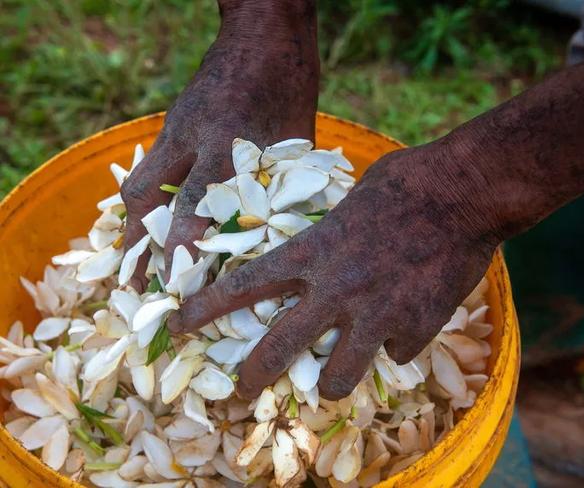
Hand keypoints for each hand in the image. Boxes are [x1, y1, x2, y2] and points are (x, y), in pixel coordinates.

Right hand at [121, 0, 318, 290]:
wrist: (262, 36)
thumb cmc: (290, 89)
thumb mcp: (295, 140)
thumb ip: (280, 186)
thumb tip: (278, 234)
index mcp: (229, 144)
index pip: (197, 207)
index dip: (185, 249)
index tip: (182, 286)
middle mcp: (192, 141)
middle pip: (150, 200)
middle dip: (144, 246)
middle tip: (145, 287)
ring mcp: (174, 131)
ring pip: (137, 186)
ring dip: (133, 228)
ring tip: (135, 266)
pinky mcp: (168, 126)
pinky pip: (146, 171)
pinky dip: (143, 202)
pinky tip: (147, 228)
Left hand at [168, 139, 503, 399]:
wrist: (466, 191)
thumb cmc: (405, 182)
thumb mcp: (348, 200)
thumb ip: (324, 235)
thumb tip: (313, 256)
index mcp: (315, 251)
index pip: (246, 285)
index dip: (207, 308)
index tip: (181, 325)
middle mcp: (338, 288)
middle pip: (281, 347)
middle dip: (253, 375)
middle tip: (242, 390)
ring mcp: (378, 313)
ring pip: (339, 375)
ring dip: (330, 382)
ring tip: (328, 383)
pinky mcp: (418, 327)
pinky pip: (396, 354)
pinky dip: (392, 347)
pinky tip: (400, 331)